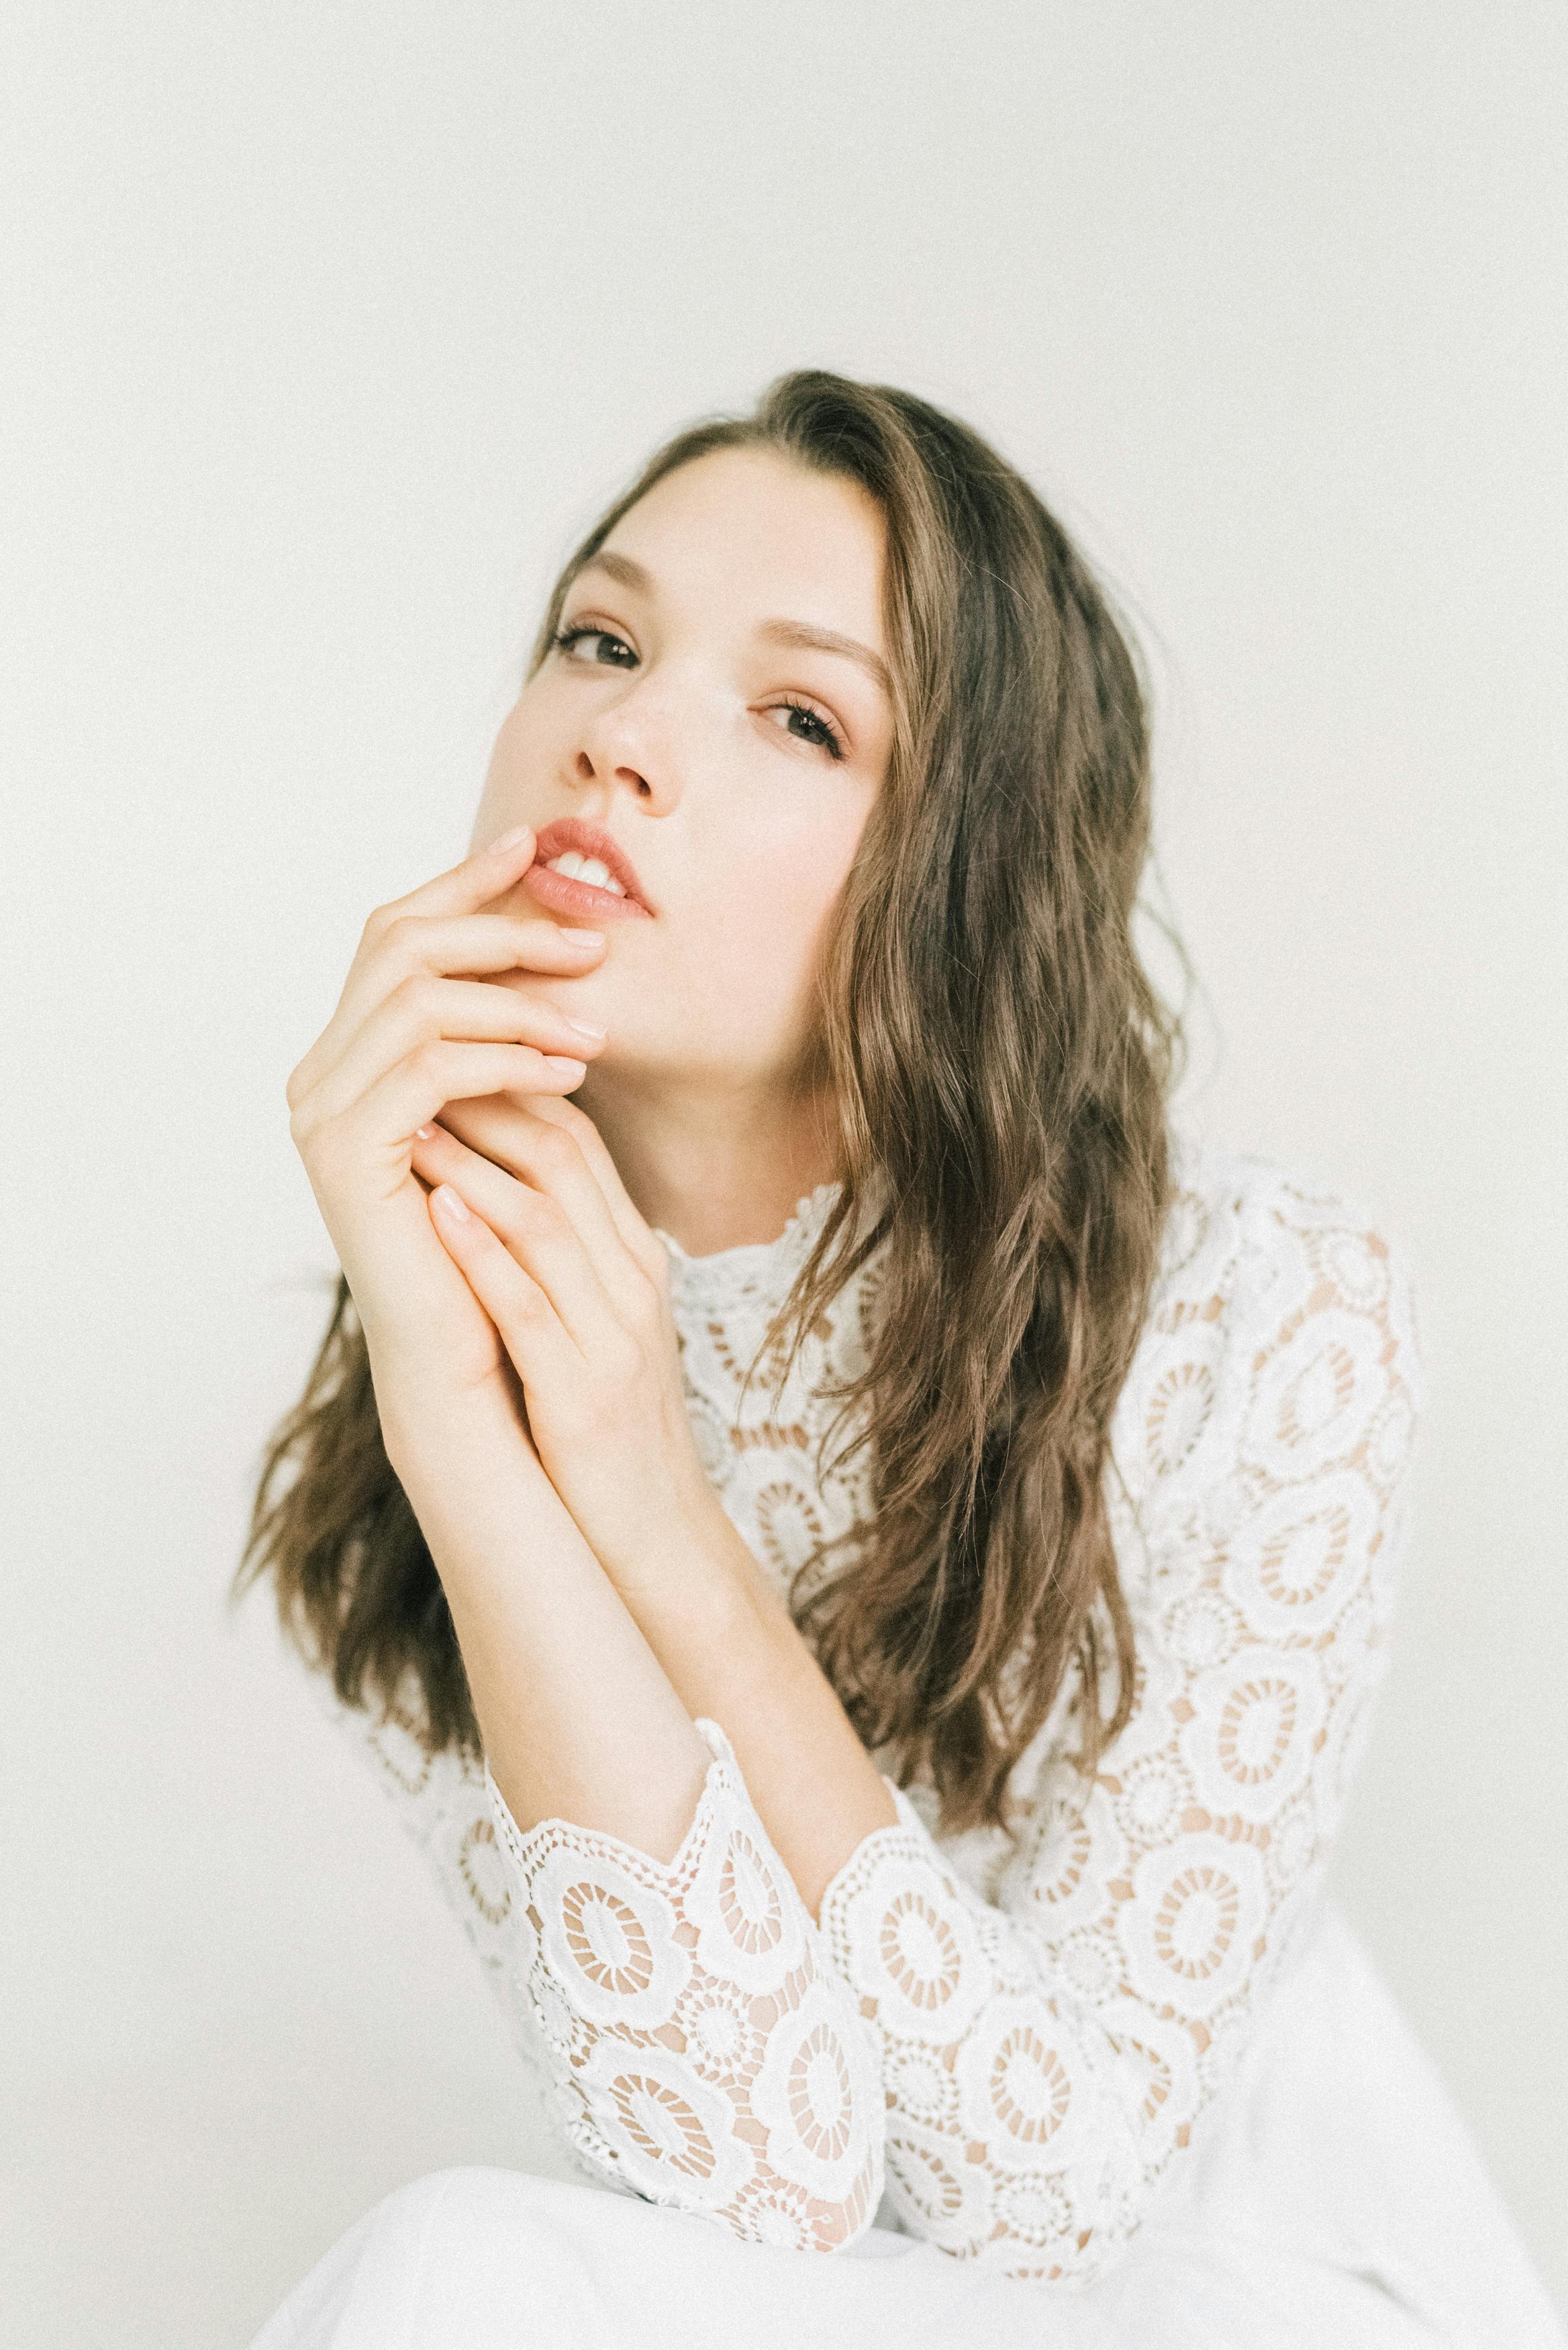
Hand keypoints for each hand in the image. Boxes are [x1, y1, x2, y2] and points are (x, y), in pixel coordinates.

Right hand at [284, 826, 609, 1416]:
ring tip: (595, 1033)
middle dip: (502, 930)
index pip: (397, 933)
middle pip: (401, 944)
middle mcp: (319, 1075)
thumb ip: (503, 1036)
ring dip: (518, 1003)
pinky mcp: (345, 1155)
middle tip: (591, 945)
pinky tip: (567, 1075)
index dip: (464, 883)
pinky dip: (504, 1059)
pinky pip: (429, 1069)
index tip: (536, 847)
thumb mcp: (510, 1114)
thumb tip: (553, 942)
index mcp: (351, 1055)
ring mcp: (321, 1113)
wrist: (475, 1357)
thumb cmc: (500, 1241)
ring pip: (419, 999)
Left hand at [407, 1093, 724, 1599]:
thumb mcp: (593, 1322)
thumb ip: (553, 1255)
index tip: (436, 1057)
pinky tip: (433, 1212)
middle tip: (409, 1064)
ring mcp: (614, 1336)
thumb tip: (479, 1187)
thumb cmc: (607, 1430)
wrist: (654, 1537)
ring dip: (471, 1163)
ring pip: (546, 1218)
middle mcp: (632, 1282)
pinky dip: (480, 1252)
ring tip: (403, 1118)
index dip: (509, 1086)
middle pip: (567, 1157)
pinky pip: (529, 1306)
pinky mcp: (583, 1393)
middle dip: (486, 1101)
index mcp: (634, 1260)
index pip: (578, 1141)